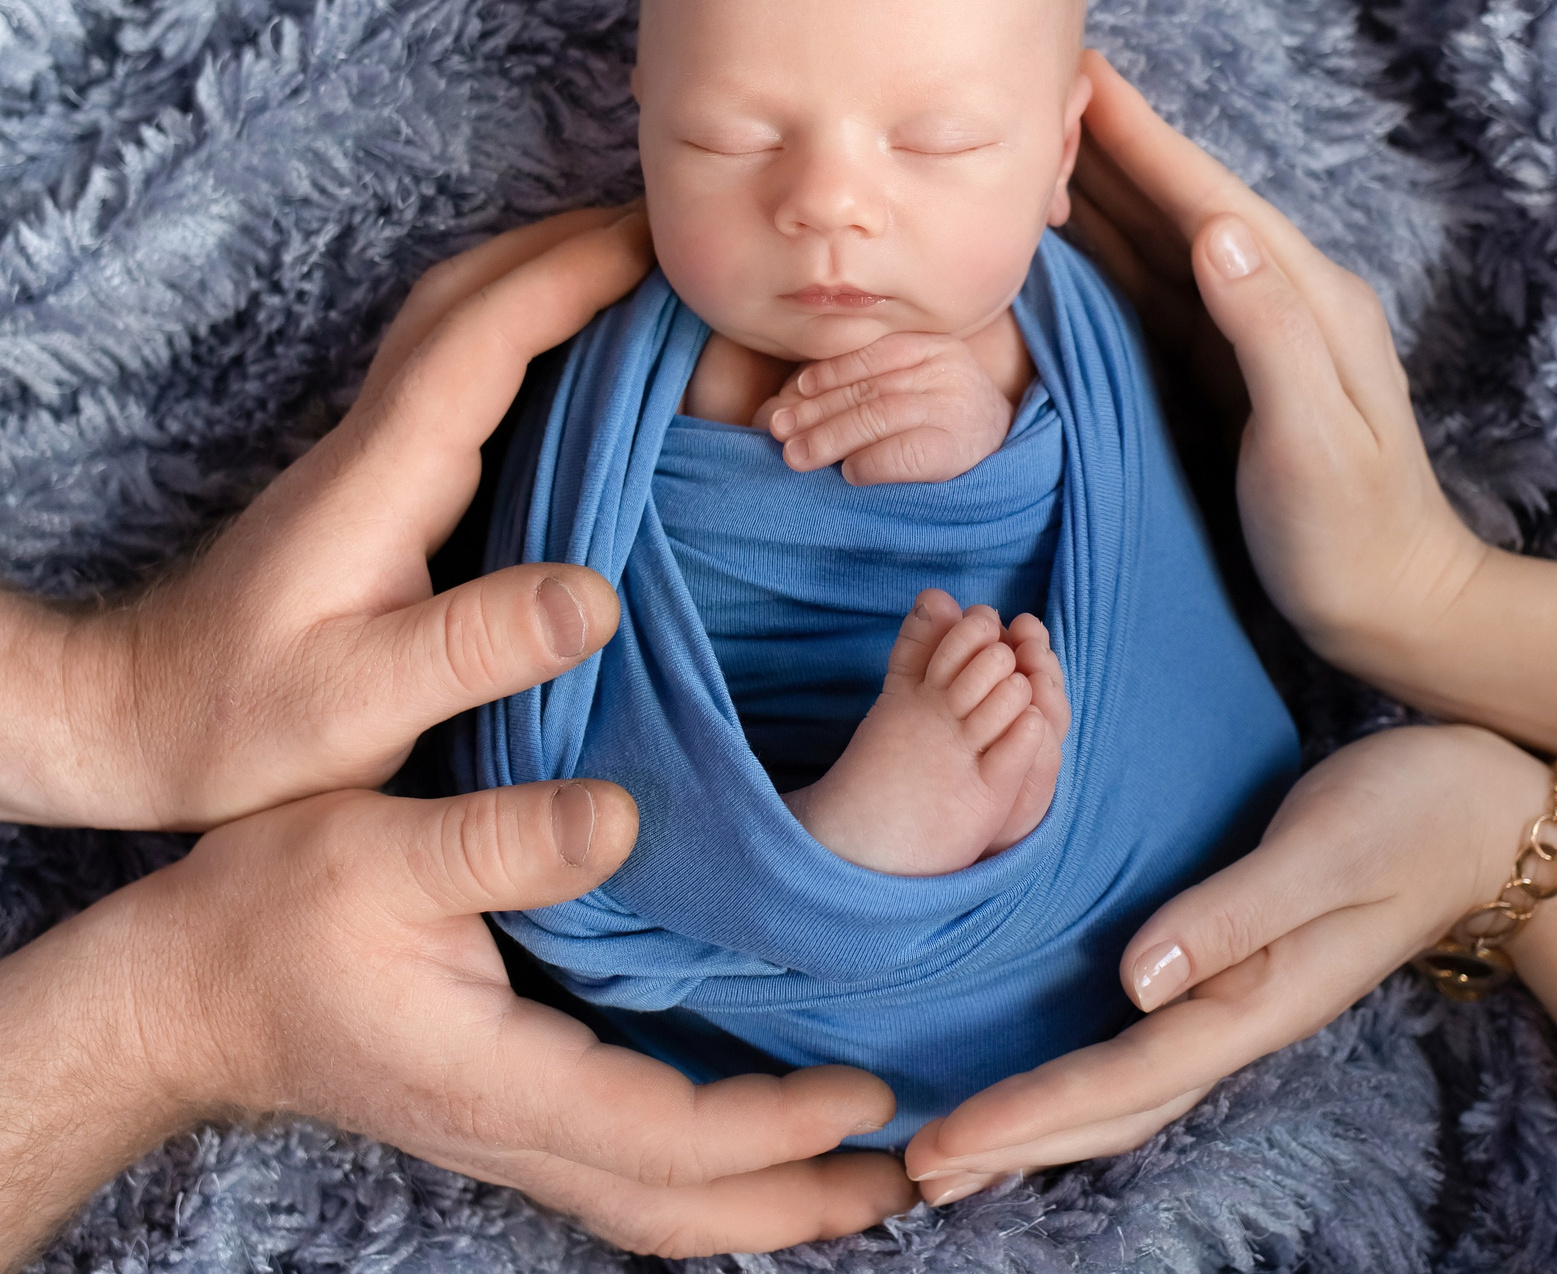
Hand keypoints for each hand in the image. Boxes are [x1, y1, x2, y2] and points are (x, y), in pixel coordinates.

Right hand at [0, 778, 910, 1265]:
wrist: (184, 990)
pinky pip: (621, 1164)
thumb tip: (624, 820)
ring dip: (755, 1196)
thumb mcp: (382, 854)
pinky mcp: (499, 1105)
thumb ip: (506, 844)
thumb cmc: (272, 917)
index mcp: (498, 1083)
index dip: (774, 1129)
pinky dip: (700, 1165)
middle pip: (676, 1207)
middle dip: (792, 1204)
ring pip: (651, 1199)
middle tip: (901, 1180)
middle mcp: (512, 1129)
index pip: (666, 1134)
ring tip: (848, 1171)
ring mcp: (505, 1130)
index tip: (865, 1097)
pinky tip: (736, 1127)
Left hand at [6, 206, 654, 829]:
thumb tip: (598, 597)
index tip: (666, 246)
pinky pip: (459, 363)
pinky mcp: (377, 476)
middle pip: (468, 293)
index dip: (576, 279)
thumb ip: (475, 650)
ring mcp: (371, 449)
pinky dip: (522, 324)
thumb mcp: (360, 706)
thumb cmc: (241, 721)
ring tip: (635, 269)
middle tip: (670, 228)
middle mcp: (376, 436)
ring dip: (542, 270)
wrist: (140, 714)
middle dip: (570, 244)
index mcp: (384, 472)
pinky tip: (569, 353)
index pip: (485, 336)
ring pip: (457, 316)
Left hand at [761, 333, 1013, 484]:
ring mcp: (955, 409)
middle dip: (816, 410)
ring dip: (830, 438)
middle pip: (868, 388)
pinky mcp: (957, 449)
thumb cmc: (946, 419)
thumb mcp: (916, 384)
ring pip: (879, 417)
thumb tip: (791, 400)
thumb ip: (868, 383)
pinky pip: (902, 453)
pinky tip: (848, 473)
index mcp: (933, 347)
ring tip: (795, 455)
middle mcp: (947, 371)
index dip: (826, 375)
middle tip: (778, 430)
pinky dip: (869, 463)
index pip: (870, 356)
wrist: (1007, 449)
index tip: (792, 394)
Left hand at [902, 724, 1550, 1200]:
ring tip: (961, 1150)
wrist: (1480, 813)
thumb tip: (1134, 981)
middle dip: (1015, 1144)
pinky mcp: (1233, 971)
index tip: (946, 1144)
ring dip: (1041, 1126)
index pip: (1121, 1078)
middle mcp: (1240, 1018)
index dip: (1029, 1115)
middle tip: (917, 1170)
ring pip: (1125, 1089)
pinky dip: (1079, 1080)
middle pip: (1113, 1107)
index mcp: (1255, 1002)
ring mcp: (1238, 1003)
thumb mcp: (1319, 854)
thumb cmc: (1403, 816)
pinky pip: (1141, 1047)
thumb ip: (1231, 915)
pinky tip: (1044, 1083)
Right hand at [1065, 49, 1486, 682]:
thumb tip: (1216, 228)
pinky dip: (1101, 261)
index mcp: (1305, 297)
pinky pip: (1147, 300)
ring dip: (1098, 195)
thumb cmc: (1351, 529)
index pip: (1209, 201)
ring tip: (1033, 149)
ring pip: (1156, 248)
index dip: (1144, 139)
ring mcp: (1244, 337)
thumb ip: (1269, 329)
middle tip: (1037, 90)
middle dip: (1109, 148)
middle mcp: (1275, 299)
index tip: (1087, 73)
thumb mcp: (1315, 433)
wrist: (1389, 604)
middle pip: (1177, 208)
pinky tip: (1064, 241)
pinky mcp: (1217, 375)